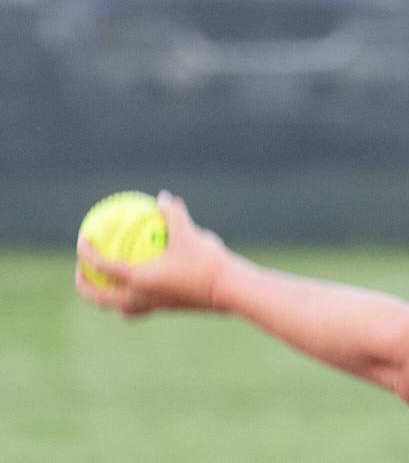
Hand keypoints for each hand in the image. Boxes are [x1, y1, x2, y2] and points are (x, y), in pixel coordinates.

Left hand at [75, 190, 231, 316]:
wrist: (228, 291)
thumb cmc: (206, 262)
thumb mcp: (189, 233)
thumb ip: (173, 214)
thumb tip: (163, 197)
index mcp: (138, 279)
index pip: (101, 266)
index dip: (86, 252)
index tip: (83, 239)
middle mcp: (139, 297)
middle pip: (98, 297)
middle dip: (84, 284)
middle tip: (83, 268)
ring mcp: (151, 306)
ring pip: (117, 307)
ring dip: (106, 297)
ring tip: (106, 282)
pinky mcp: (165, 309)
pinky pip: (138, 307)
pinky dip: (131, 297)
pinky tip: (142, 284)